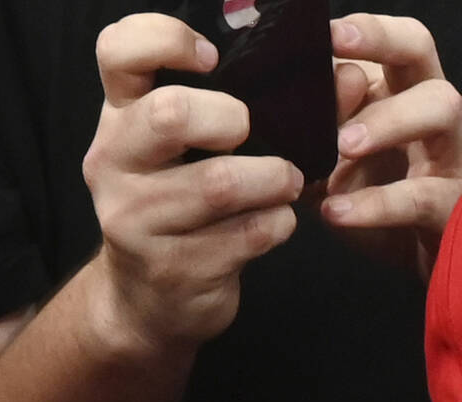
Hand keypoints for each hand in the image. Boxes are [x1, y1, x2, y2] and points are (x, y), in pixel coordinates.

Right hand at [83, 14, 304, 355]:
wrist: (150, 301)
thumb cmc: (184, 206)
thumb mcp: (197, 149)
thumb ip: (259, 106)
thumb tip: (347, 75)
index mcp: (119, 117)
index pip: (119, 50)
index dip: (167, 40)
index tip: (214, 59)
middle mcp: (114, 161)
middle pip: (172, 114)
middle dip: (235, 119)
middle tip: (255, 134)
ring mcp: (137, 218)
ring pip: (220, 184)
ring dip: (274, 179)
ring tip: (287, 182)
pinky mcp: (174, 267)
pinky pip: (248, 234)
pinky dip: (278, 223)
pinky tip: (275, 222)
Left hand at [321, 14, 461, 273]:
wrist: (427, 273)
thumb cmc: (380, 207)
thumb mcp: (335, 167)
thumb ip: (320, 133)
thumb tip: (309, 94)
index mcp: (400, 92)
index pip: (393, 41)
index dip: (366, 29)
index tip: (324, 32)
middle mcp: (433, 112)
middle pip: (422, 50)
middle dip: (382, 39)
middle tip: (338, 51)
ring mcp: (454, 155)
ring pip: (441, 108)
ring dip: (389, 118)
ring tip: (344, 145)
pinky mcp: (459, 207)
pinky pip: (421, 197)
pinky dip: (376, 204)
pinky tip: (336, 212)